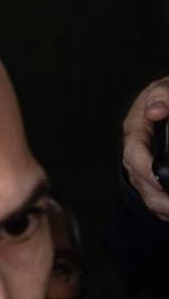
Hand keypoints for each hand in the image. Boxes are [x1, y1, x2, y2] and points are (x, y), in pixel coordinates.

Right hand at [123, 77, 168, 220]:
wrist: (163, 104)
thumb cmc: (165, 98)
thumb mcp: (164, 89)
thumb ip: (163, 96)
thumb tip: (155, 112)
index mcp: (135, 131)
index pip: (134, 155)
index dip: (147, 170)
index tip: (163, 180)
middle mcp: (135, 153)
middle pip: (141, 183)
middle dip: (161, 199)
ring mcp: (142, 167)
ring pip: (148, 196)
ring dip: (163, 208)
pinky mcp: (151, 178)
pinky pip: (155, 198)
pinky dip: (164, 210)